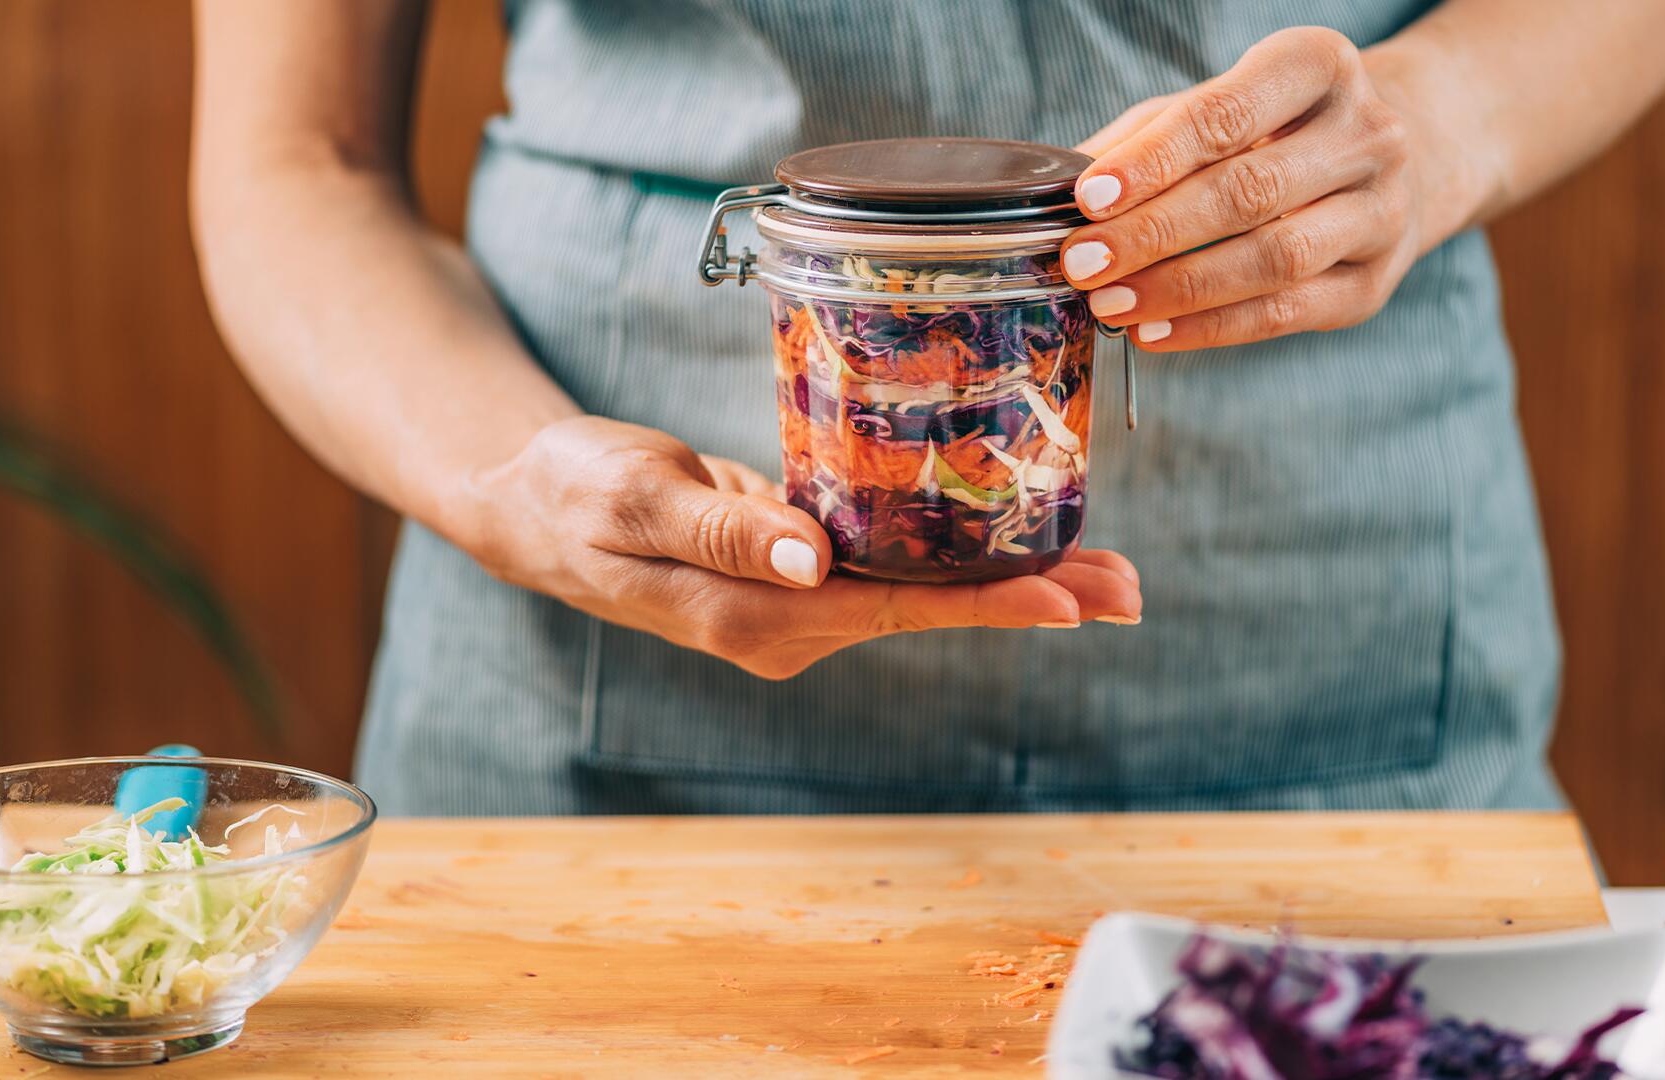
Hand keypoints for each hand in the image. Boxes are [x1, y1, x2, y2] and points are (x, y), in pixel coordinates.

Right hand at [463, 417, 1142, 678]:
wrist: (534, 502)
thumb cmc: (575, 492)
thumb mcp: (637, 499)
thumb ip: (724, 526)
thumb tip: (813, 560)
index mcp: (757, 616)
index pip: (894, 611)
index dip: (984, 603)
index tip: (1067, 599)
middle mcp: (791, 621)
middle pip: (931, 611)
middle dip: (1031, 598)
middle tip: (1130, 588)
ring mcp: (799, 600)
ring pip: (922, 591)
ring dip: (1011, 578)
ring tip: (1106, 570)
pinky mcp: (800, 567)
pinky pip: (892, 564)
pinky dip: (956, 553)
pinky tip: (1010, 535)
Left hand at [1062, 26, 1436, 351]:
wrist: (1388, 165)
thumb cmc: (1273, 131)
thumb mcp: (1213, 108)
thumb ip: (1143, 142)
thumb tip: (1059, 192)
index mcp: (1319, 67)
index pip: (1228, 115)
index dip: (1154, 160)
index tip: (1088, 198)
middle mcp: (1367, 134)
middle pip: (1250, 191)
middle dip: (1155, 232)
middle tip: (1084, 262)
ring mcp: (1381, 211)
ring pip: (1276, 258)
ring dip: (1182, 288)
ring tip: (1112, 304)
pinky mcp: (1374, 282)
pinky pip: (1288, 312)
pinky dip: (1214, 328)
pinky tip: (1156, 333)